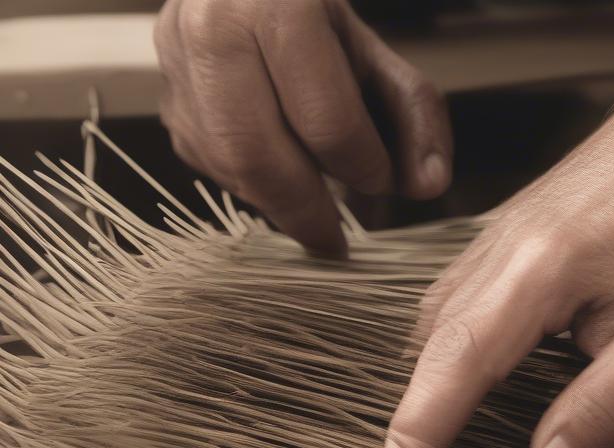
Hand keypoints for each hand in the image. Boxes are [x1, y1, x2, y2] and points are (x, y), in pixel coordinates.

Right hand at [155, 0, 451, 253]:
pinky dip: (251, 188)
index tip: (380, 182)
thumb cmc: (320, 28)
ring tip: (314, 214)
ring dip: (276, 204)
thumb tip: (430, 186)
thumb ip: (416, 118)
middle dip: (304, 209)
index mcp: (276, 2)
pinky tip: (281, 179)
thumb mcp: (378, 59)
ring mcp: (175, 63)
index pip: (322, 115)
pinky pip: (209, 166)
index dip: (361, 164)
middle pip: (255, 151)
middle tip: (336, 241)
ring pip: (225, 165)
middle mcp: (210, 25)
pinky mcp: (166, 101)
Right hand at [383, 71, 613, 447]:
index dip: (424, 422)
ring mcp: (504, 230)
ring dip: (431, 367)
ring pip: (440, 310)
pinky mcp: (518, 224)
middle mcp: (502, 248)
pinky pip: (461, 286)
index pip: (459, 362)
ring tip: (433, 420)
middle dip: (416, 402)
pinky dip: (452, 332)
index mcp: (537, 276)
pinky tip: (470, 355)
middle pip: (434, 337)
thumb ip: (603, 409)